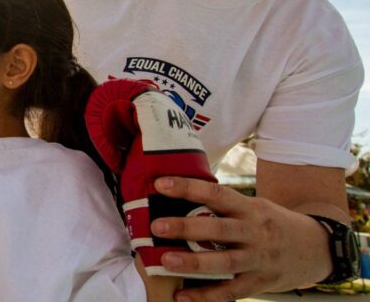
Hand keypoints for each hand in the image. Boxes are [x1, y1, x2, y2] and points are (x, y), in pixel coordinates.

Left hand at [151, 176, 332, 300]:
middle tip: (158, 226)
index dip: (188, 187)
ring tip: (167, 261)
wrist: (317, 248)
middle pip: (220, 228)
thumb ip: (224, 206)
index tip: (161, 184)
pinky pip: (231, 292)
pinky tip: (182, 296)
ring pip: (226, 262)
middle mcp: (256, 233)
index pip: (216, 193)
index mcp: (250, 208)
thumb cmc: (272, 224)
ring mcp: (260, 260)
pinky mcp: (261, 283)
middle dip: (187, 227)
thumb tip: (177, 199)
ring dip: (194, 263)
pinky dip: (206, 296)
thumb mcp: (254, 207)